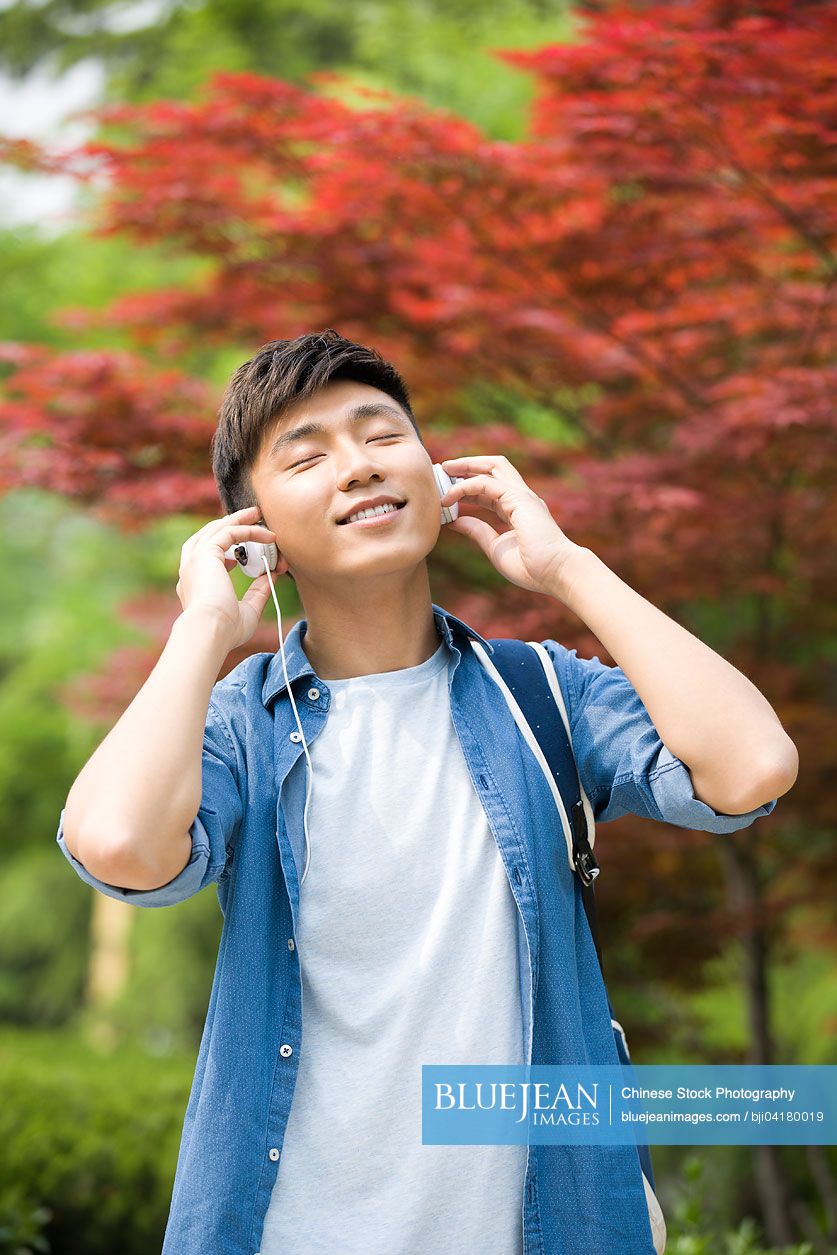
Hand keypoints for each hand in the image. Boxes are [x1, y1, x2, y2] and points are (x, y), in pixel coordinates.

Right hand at [176, 505, 278, 648]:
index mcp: (194, 586)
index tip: (244, 558)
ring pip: (217, 529)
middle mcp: (190, 570)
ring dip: (239, 519)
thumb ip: (257, 593)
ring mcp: (194, 560)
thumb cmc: (226, 630)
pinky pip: (229, 532)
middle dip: (230, 525)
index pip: (205, 558)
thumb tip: (271, 578)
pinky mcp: (205, 553)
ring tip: (257, 513)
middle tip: (252, 519)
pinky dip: (249, 530)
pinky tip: (267, 536)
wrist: (210, 631)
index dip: (225, 553)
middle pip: (208, 536)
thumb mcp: (247, 610)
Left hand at [439, 454, 580, 596]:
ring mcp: (522, 495)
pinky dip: (465, 486)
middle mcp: (521, 497)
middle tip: (443, 469)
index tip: (445, 491)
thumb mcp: (496, 548)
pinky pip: (486, 484)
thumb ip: (478, 531)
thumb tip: (455, 521)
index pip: (490, 488)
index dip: (467, 486)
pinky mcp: (519, 499)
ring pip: (493, 466)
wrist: (557, 573)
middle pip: (493, 467)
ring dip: (467, 465)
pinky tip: (449, 497)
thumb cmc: (532, 568)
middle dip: (467, 465)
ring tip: (444, 470)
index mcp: (517, 509)